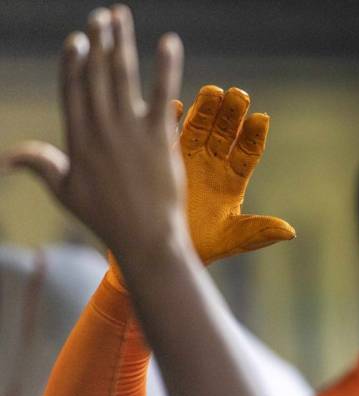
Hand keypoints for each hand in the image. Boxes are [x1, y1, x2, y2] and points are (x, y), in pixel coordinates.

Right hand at [0, 5, 184, 258]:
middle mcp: (100, 129)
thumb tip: (6, 158)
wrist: (145, 237)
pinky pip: (163, 93)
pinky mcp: (159, 136)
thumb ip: (40, 165)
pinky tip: (169, 42)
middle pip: (96, 75)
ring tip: (119, 16)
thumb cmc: (105, 218)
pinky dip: (166, 66)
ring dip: (121, 43)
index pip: (73, 90)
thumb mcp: (65, 191)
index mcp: (78, 139)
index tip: (77, 38)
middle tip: (102, 15)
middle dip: (98, 42)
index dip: (74, 63)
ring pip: (122, 76)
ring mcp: (130, 131)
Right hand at [178, 85, 294, 263]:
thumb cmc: (202, 248)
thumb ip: (259, 232)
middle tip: (238, 94)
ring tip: (212, 91)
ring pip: (199, 126)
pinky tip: (172, 106)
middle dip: (232, 113)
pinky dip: (169, 121)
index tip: (261, 118)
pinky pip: (167, 135)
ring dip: (205, 109)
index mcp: (233, 180)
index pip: (248, 151)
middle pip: (225, 132)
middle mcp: (212, 164)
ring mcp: (187, 158)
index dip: (254, 135)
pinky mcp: (162, 159)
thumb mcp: (233, 239)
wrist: (161, 253)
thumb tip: (290, 232)